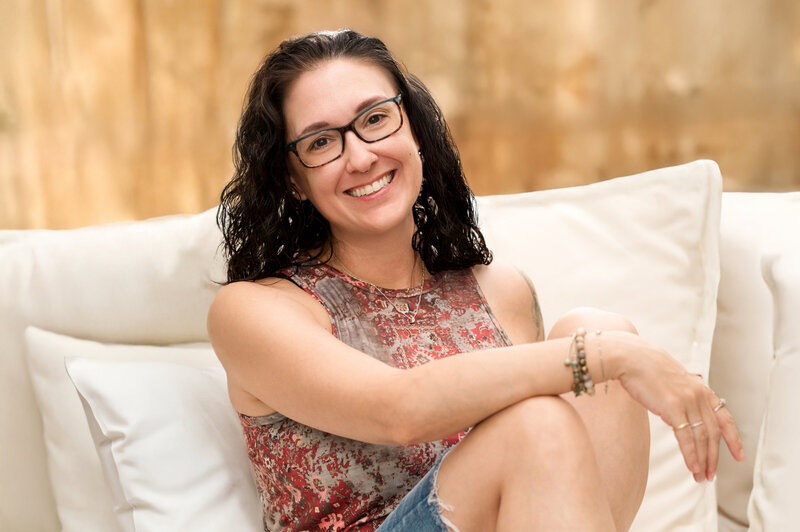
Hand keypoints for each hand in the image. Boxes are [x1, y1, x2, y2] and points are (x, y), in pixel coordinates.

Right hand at [608, 332, 745, 480]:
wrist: (630, 358)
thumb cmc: (644, 367)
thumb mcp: (672, 378)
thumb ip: (683, 394)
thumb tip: (683, 409)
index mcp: (700, 388)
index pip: (724, 417)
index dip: (734, 439)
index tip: (739, 456)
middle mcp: (698, 395)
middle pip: (713, 433)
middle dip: (714, 457)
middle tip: (711, 474)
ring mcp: (687, 401)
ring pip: (702, 439)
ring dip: (703, 461)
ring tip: (701, 476)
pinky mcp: (673, 408)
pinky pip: (687, 438)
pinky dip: (691, 456)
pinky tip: (692, 467)